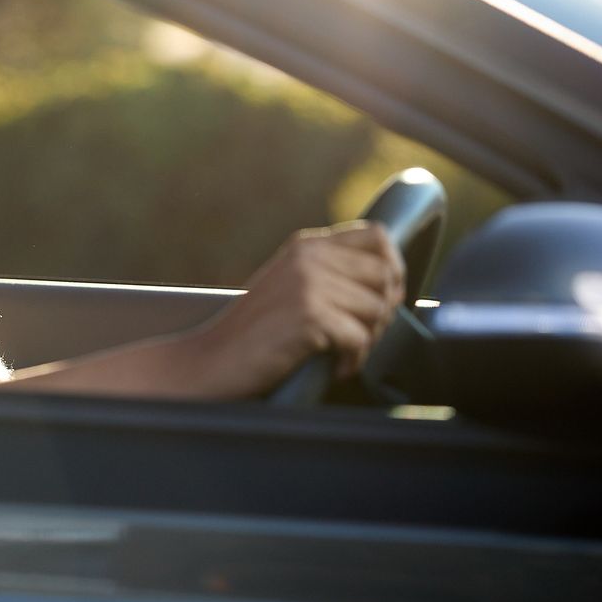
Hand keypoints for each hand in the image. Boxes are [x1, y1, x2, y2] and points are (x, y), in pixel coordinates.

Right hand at [193, 221, 404, 397]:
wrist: (210, 359)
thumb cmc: (254, 332)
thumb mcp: (289, 285)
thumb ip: (328, 272)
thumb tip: (391, 283)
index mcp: (305, 245)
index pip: (377, 236)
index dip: (391, 268)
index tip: (379, 297)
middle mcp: (308, 257)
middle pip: (386, 275)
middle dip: (383, 310)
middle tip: (360, 334)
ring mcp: (308, 284)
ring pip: (377, 309)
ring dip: (368, 339)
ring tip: (341, 352)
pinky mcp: (309, 315)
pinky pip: (360, 338)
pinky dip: (353, 360)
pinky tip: (334, 366)